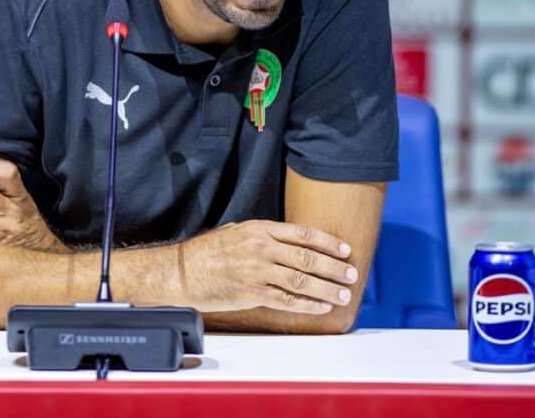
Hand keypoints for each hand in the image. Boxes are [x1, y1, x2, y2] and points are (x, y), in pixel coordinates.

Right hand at [183, 220, 357, 313]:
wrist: (183, 271)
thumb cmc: (207, 251)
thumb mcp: (236, 232)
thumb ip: (263, 235)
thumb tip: (290, 241)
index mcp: (259, 229)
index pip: (303, 233)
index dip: (328, 242)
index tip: (345, 250)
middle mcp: (261, 248)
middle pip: (308, 257)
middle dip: (334, 267)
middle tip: (351, 274)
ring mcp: (257, 271)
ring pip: (302, 280)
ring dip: (327, 288)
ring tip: (343, 294)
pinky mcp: (252, 293)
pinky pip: (287, 300)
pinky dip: (307, 304)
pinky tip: (321, 306)